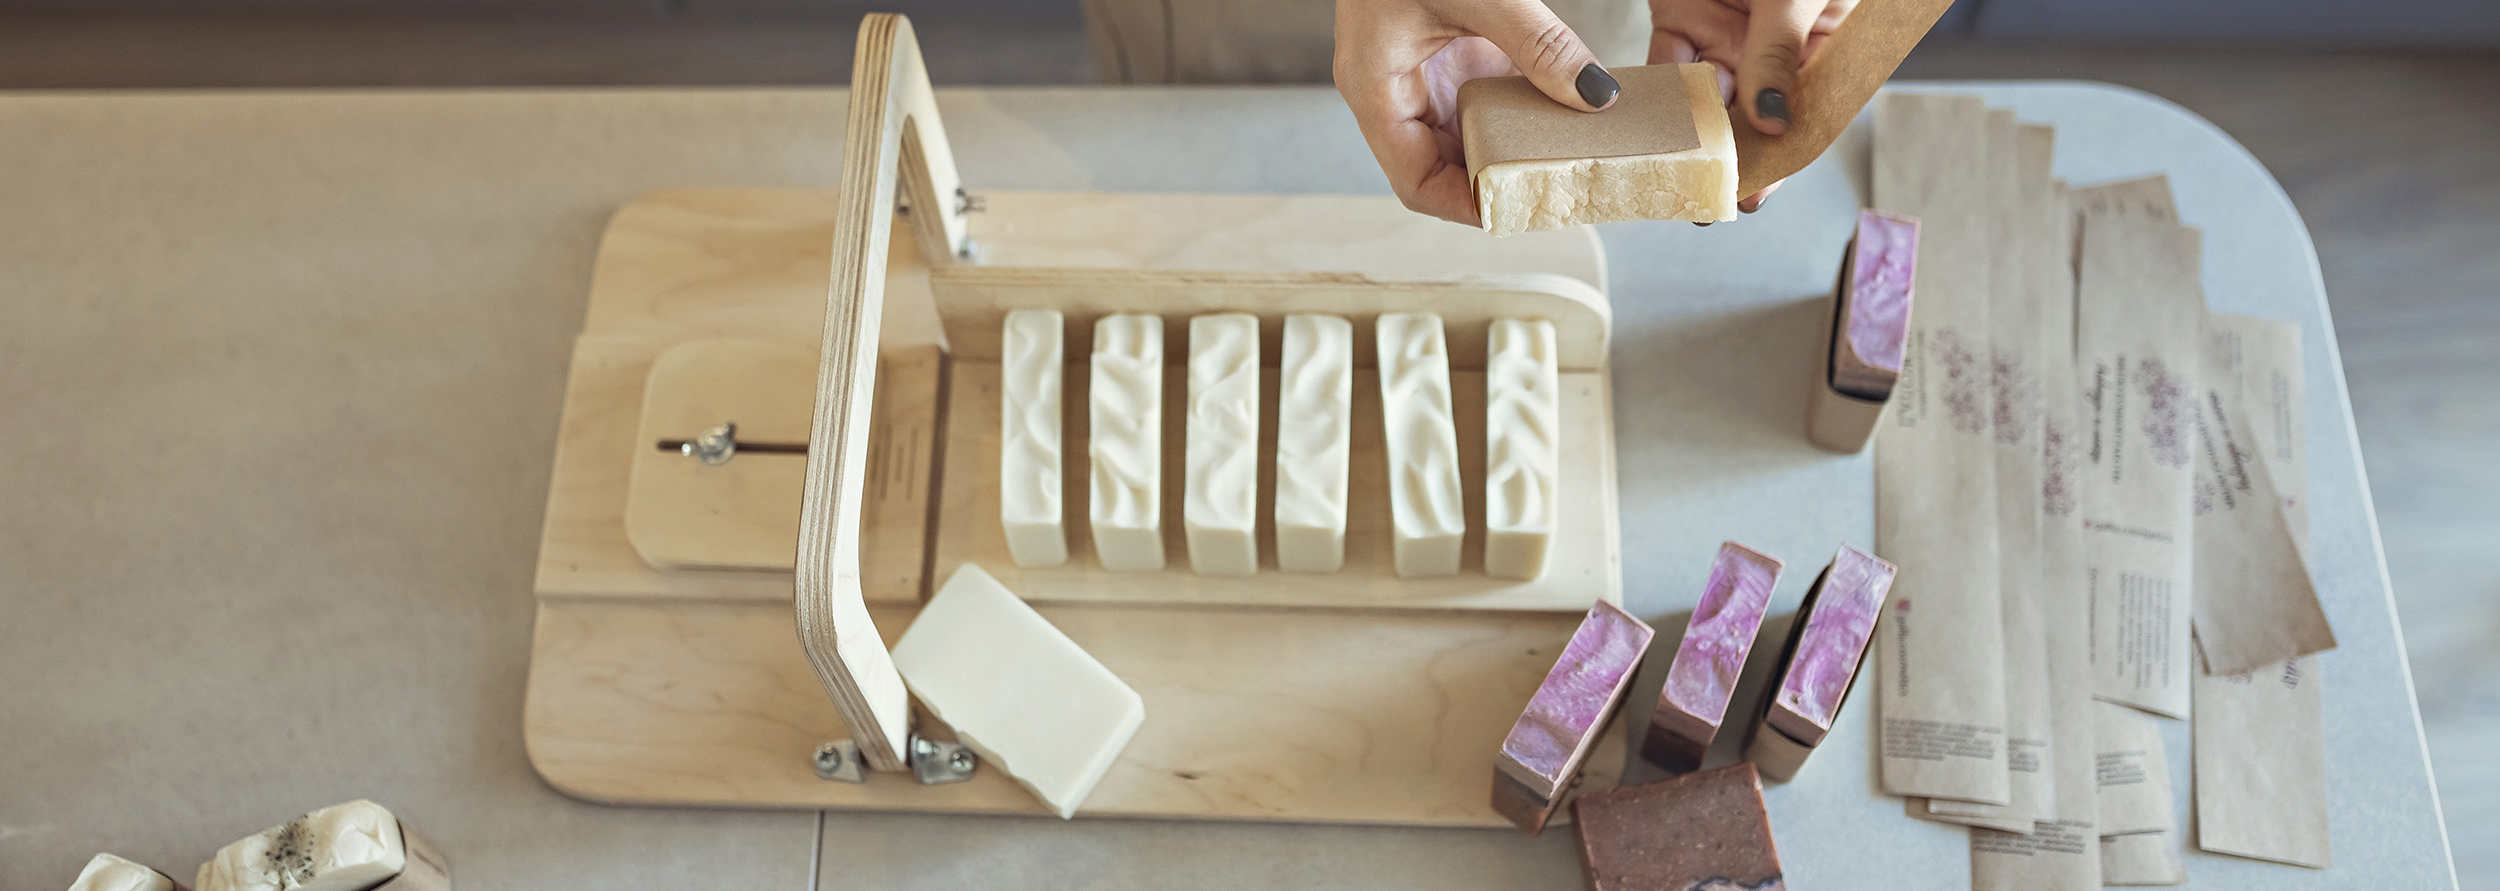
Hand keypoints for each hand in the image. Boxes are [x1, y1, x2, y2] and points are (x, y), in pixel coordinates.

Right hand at [1334, 0, 1620, 225]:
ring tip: (1569, 163)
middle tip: (1559, 193)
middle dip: (1498, 183)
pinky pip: (1485, 96)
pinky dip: (1523, 110)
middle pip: (1443, 167)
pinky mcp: (1450, 47)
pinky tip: (1563, 115)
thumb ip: (1537, 43)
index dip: (1465, 208)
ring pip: (1468, 135)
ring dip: (1515, 148)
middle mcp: (1395, 89)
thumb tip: (1594, 96)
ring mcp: (1422, 69)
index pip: (1414, 183)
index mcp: (1375, 88)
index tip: (1520, 210)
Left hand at [1649, 0, 1857, 212]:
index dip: (1777, 158)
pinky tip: (1649, 127)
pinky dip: (1654, 95)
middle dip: (1726, 160)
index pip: (1799, 117)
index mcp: (1815, 47)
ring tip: (1675, 174)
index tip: (1754, 195)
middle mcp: (1766, 50)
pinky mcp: (1681, 18)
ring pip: (1702, 100)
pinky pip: (1664, 64)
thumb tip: (1771, 120)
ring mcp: (1723, 36)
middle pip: (1746, 120)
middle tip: (1706, 198)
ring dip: (1686, 137)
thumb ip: (1779, 52)